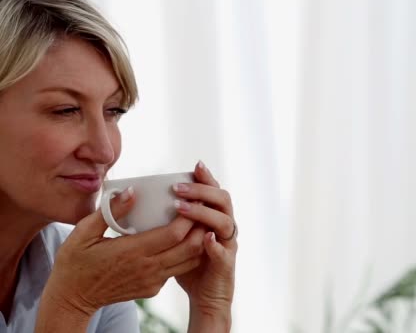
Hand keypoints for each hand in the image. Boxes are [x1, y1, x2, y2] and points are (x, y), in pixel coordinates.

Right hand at [40, 188, 206, 316]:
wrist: (72, 298)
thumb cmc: (75, 261)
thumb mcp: (83, 232)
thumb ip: (110, 211)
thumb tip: (132, 191)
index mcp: (132, 252)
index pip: (174, 233)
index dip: (189, 215)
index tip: (192, 198)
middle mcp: (147, 268)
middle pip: (190, 247)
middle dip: (200, 226)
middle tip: (202, 207)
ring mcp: (152, 281)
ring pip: (190, 261)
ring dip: (198, 241)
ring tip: (199, 221)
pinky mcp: (153, 289)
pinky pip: (178, 270)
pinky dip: (187, 254)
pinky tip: (183, 239)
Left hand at [173, 161, 236, 329]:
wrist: (207, 297)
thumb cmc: (189, 265)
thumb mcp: (178, 239)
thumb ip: (168, 219)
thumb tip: (139, 199)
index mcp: (214, 218)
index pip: (214, 191)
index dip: (207, 178)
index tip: (194, 165)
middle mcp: (224, 227)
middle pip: (223, 200)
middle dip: (203, 191)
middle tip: (178, 188)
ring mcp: (227, 245)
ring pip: (224, 222)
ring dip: (204, 213)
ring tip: (182, 208)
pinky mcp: (226, 264)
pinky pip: (223, 252)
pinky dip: (215, 244)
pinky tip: (205, 238)